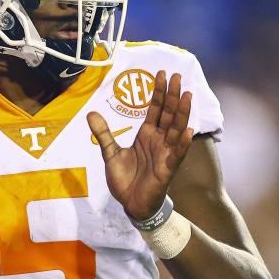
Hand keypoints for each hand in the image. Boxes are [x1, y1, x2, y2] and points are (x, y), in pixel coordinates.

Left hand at [87, 70, 193, 220]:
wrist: (131, 203)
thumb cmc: (125, 179)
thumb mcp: (110, 153)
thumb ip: (104, 133)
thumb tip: (91, 113)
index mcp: (147, 135)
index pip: (155, 109)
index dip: (159, 92)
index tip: (161, 74)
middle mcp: (159, 141)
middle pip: (168, 114)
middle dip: (173, 95)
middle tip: (177, 76)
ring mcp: (165, 153)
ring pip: (176, 129)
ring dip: (182, 113)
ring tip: (187, 95)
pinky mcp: (168, 169)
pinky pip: (177, 154)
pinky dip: (182, 143)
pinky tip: (187, 131)